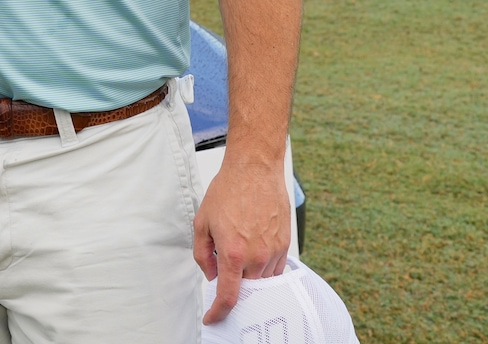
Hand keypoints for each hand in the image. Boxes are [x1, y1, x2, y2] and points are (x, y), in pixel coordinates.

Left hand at [194, 156, 291, 323]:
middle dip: (234, 289)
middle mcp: (256, 256)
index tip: (214, 318)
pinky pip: (275, 269)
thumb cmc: (227, 191)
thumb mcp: (202, 221)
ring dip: (249, 277)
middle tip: (224, 275)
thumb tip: (210, 275)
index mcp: (232, 252)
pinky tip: (253, 252)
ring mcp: (274, 252)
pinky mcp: (285, 245)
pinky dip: (263, 268)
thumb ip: (202, 254)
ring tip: (238, 252)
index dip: (219, 312)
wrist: (255, 169)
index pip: (229, 296)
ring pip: (262, 281)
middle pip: (247, 290)